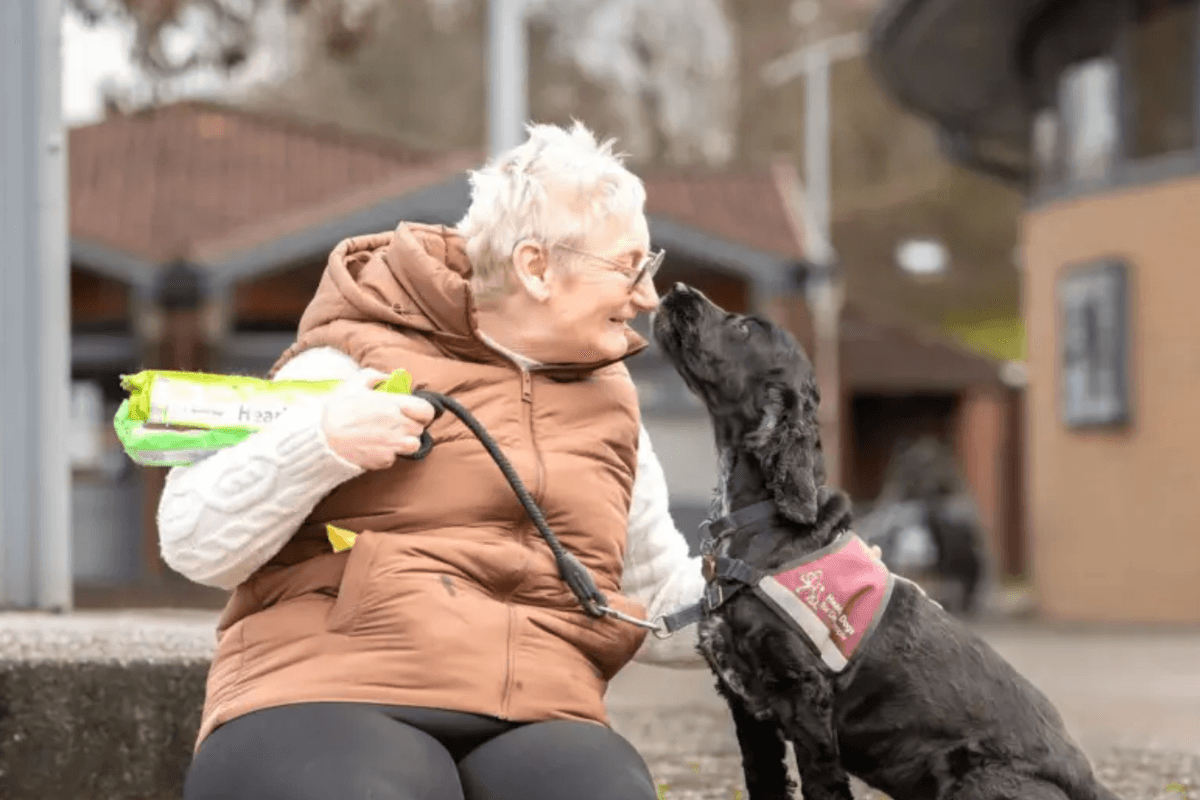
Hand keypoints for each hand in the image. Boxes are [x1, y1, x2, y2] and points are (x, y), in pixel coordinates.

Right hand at [321, 371, 436, 470]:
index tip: (412, 411)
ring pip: (412, 445)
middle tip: (394, 422)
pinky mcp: (384, 460)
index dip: (421, 411)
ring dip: (404, 441)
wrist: (322, 437)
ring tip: (388, 435)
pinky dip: (388, 453)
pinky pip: (394, 457)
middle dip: (410, 425)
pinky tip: (373, 445)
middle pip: (420, 428)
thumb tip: (393, 377)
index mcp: (393, 405)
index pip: (427, 411)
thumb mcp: (355, 384)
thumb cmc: (338, 409)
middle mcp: (397, 426)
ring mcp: (392, 445)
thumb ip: (378, 377)